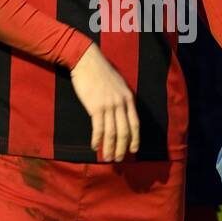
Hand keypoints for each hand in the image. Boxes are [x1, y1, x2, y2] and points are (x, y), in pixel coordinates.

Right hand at [70, 43, 139, 161]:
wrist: (87, 61)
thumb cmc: (100, 72)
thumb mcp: (118, 84)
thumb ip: (122, 99)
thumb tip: (123, 112)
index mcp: (128, 98)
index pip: (135, 124)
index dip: (135, 139)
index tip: (133, 150)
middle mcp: (121, 104)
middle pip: (124, 132)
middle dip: (122, 148)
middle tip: (118, 159)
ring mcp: (108, 106)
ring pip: (112, 133)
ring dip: (110, 147)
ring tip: (107, 157)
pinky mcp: (95, 107)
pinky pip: (98, 128)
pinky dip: (97, 140)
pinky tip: (95, 146)